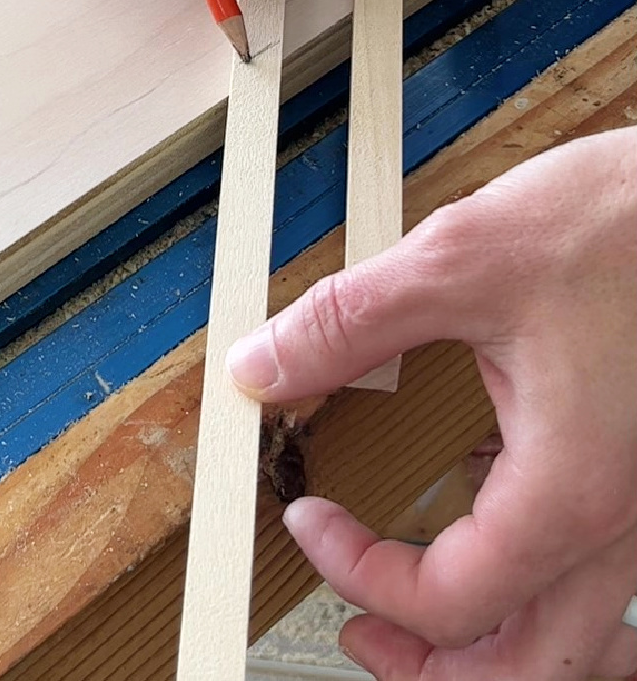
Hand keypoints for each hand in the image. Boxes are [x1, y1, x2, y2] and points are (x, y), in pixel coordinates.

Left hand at [227, 127, 636, 679]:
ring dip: (492, 645)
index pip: (450, 604)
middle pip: (528, 666)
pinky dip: (528, 576)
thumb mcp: (457, 263)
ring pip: (574, 636)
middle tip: (355, 629)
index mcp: (571, 488)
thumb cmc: (620, 224)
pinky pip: (589, 568)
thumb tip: (262, 367)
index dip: (358, 577)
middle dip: (431, 666)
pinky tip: (480, 508)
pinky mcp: (636, 465)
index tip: (307, 519)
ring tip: (413, 610)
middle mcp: (621, 519)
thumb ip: (347, 324)